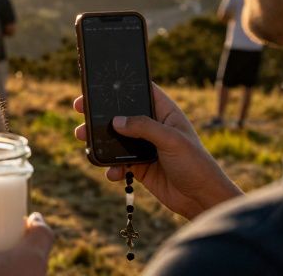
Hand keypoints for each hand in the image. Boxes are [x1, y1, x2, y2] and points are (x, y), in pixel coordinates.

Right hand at [73, 83, 242, 219]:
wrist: (202, 199)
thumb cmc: (196, 164)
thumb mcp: (172, 140)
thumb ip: (144, 127)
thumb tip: (115, 121)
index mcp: (165, 113)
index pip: (142, 91)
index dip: (122, 86)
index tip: (99, 84)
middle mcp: (152, 127)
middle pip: (121, 113)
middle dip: (100, 112)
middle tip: (80, 108)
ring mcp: (144, 146)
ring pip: (115, 137)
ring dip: (98, 138)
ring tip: (82, 138)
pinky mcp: (138, 165)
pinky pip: (117, 161)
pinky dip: (110, 166)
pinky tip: (112, 172)